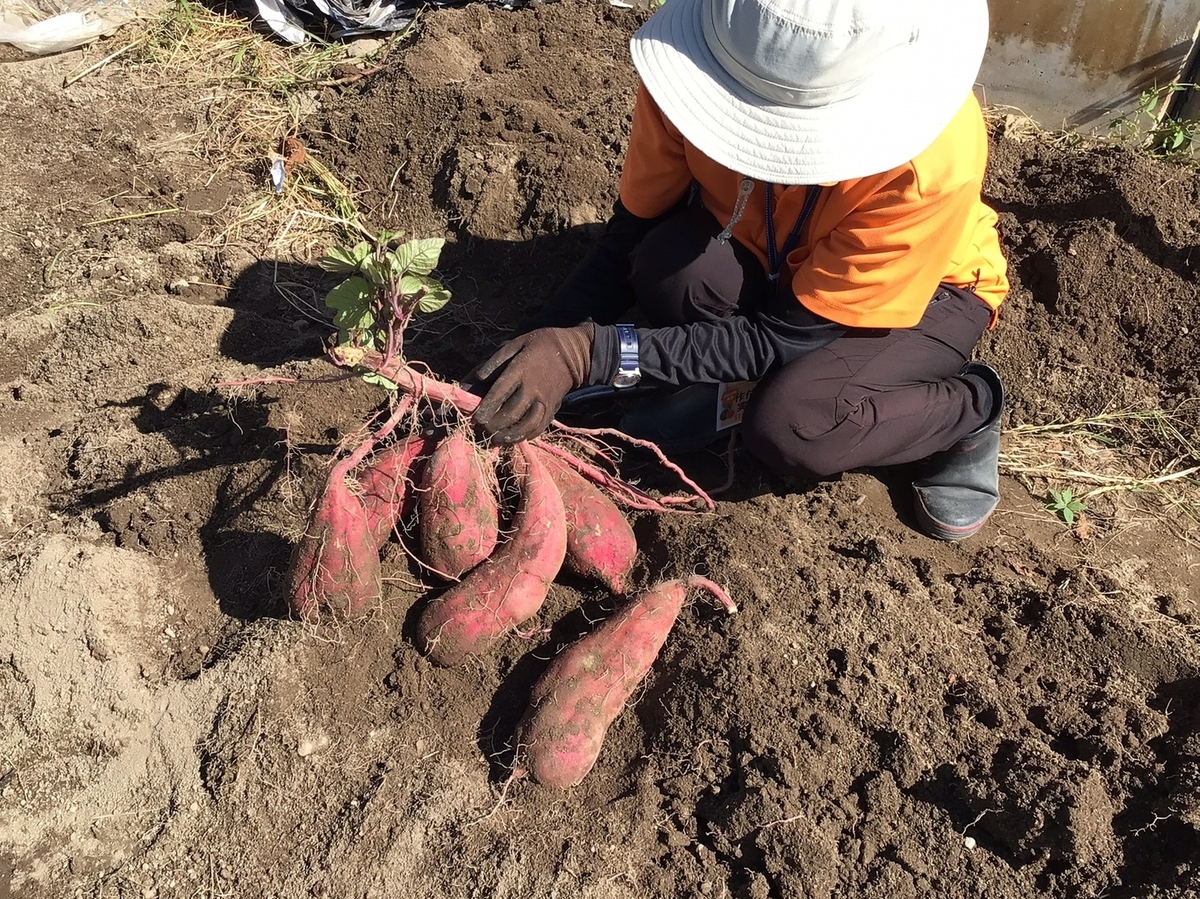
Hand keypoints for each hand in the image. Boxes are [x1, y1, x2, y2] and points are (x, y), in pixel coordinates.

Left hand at [471, 324, 594, 443]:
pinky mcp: (553, 409)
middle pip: (511, 413)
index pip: (501, 392)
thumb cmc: (539, 346)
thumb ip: (496, 360)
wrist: (572, 354)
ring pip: (526, 425)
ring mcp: (544, 401)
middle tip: (482, 429)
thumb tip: (479, 377)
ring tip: (496, 439)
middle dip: (494, 425)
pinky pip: (540, 427)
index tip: (476, 418)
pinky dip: (526, 436)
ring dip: (509, 435)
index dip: (487, 407)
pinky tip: (514, 438)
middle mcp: (533, 388)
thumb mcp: (516, 343)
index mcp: (521, 370)